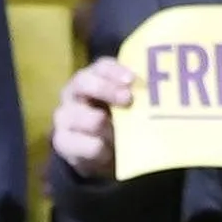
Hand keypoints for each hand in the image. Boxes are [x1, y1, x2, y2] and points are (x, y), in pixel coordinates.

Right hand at [51, 51, 134, 186]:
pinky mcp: (62, 141)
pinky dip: (103, 150)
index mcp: (92, 77)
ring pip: (85, 117)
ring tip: (120, 135)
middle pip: (83, 82)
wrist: (99, 154)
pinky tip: (109, 152)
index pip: (101, 66)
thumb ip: (137, 96)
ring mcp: (64, 116)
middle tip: (128, 99)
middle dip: (106, 90)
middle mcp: (74, 92)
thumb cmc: (118, 122)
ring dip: (108, 127)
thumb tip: (159, 93)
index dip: (115, 71)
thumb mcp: (128, 106)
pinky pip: (88, 145)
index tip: (131, 79)